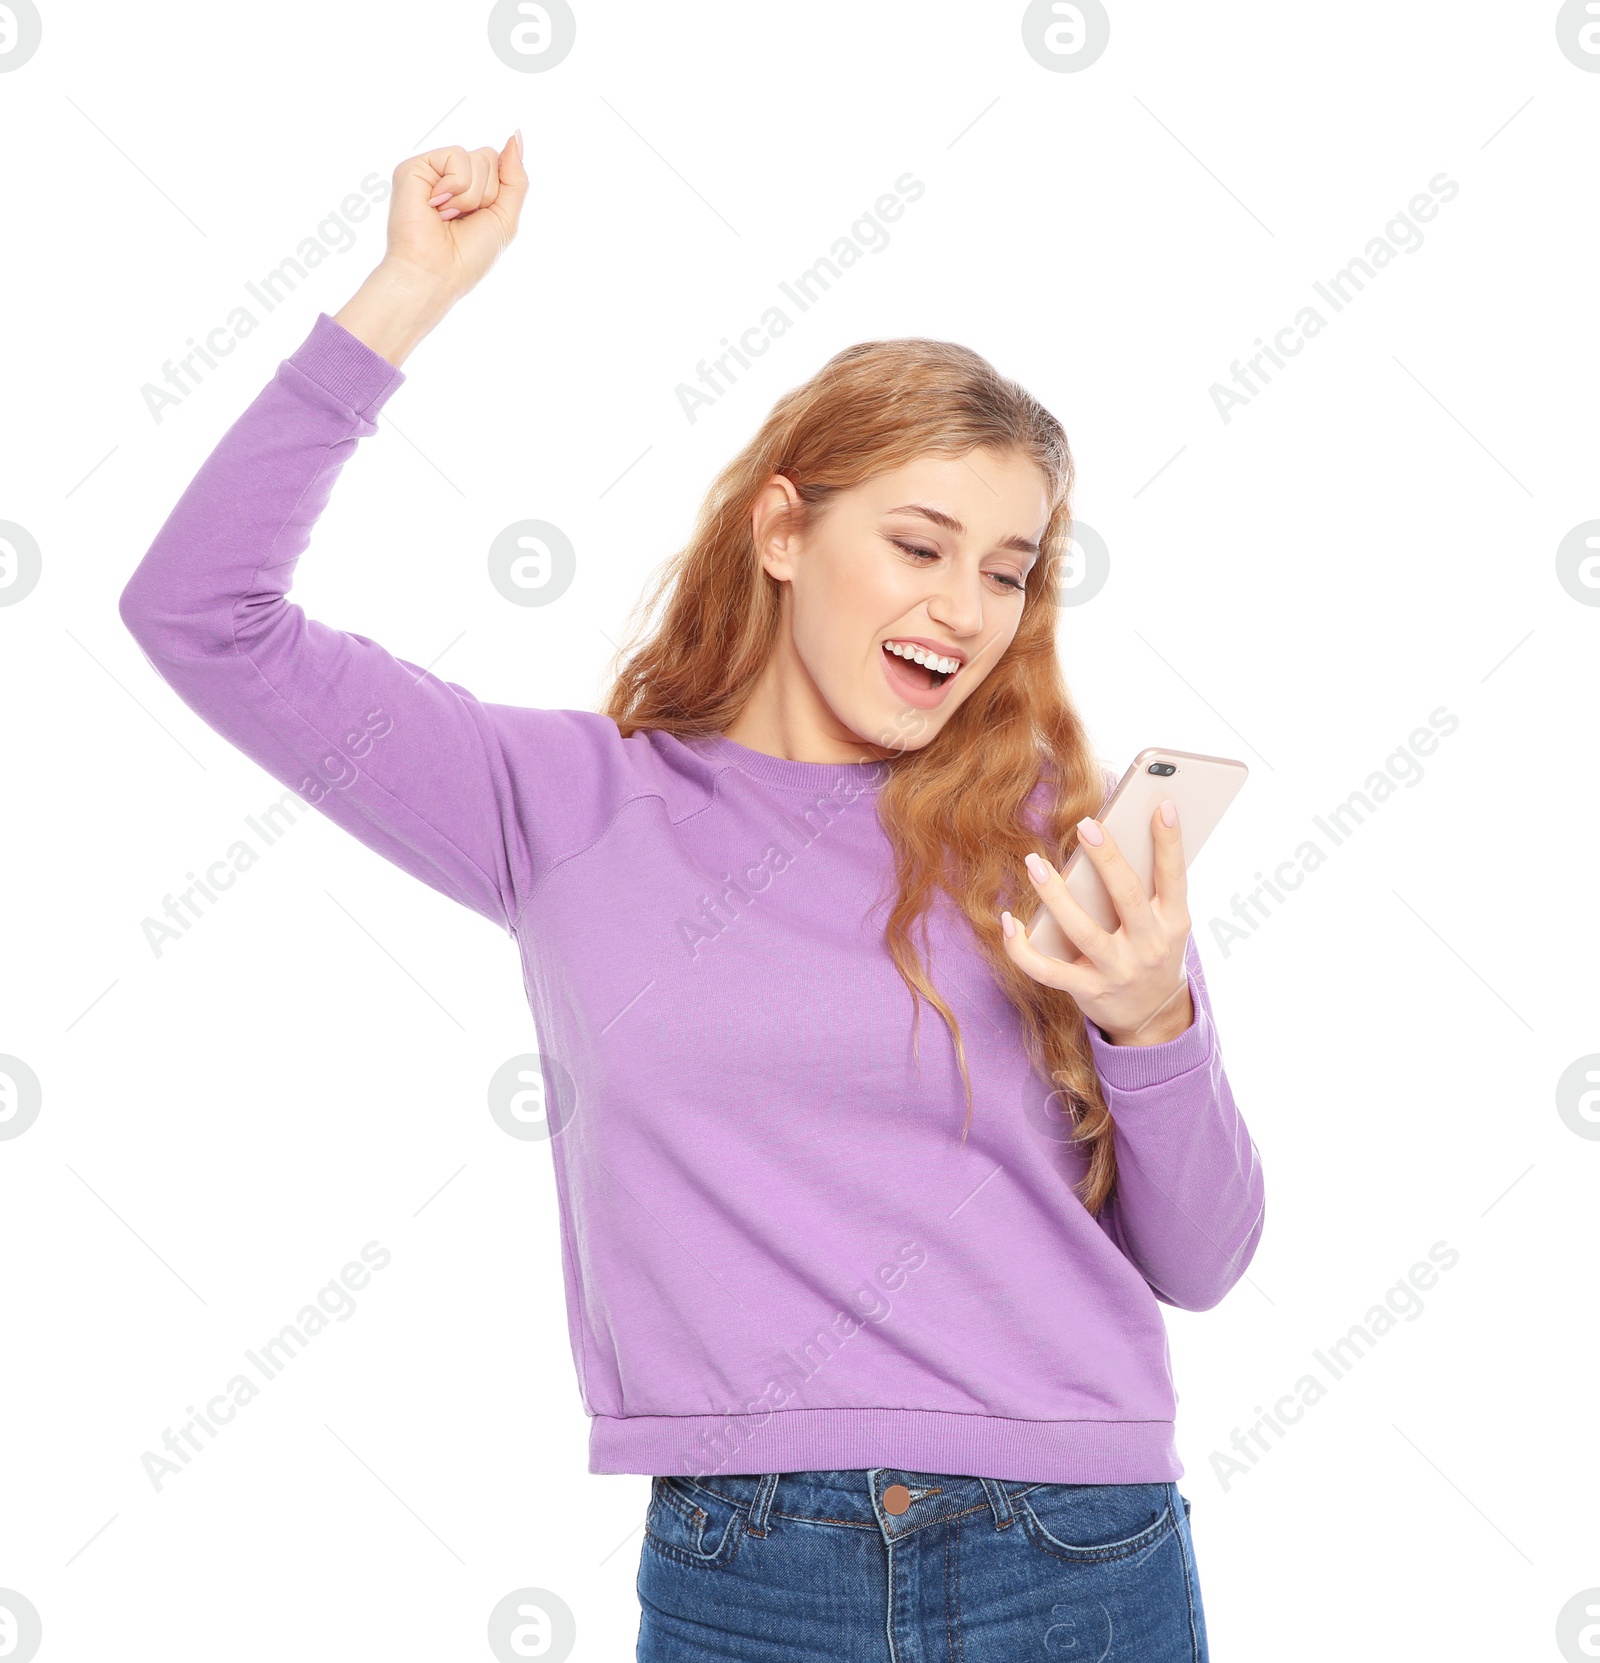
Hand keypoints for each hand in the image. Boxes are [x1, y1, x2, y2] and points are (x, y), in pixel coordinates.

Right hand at [334, 133, 528, 366]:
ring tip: (449, 215)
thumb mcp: (505, 217)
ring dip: (472, 195)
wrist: (436, 273)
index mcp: (471, 188)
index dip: (499, 192)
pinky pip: (456, 156)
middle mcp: (451, 177)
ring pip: (476, 156)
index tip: (482, 217)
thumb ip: (515, 177)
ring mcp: (432, 171)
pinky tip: (437, 205)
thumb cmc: (468, 255)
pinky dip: (455, 186)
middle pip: (490, 156)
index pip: (500, 164)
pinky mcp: (414, 168)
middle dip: (487, 194)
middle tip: (463, 218)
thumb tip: (516, 135)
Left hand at [1000, 801, 1194, 1045]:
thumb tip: (1123, 838)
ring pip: (1082, 930)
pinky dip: (1022, 948)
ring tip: (1034, 863)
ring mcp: (1116, 970)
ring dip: (1055, 895)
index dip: (1170, 842)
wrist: (1154, 1019)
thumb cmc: (1153, 952)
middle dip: (1107, 859)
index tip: (1163, 805)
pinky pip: (1047, 970)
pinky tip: (1008, 921)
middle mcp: (1147, 946)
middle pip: (1127, 897)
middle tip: (1087, 825)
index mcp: (1172, 923)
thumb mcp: (1166, 924)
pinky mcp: (1087, 990)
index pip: (1174, 877)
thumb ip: (1149, 889)